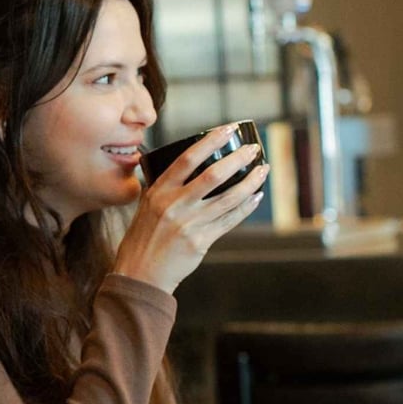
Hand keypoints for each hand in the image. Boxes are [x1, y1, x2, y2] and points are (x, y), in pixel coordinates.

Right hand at [114, 125, 268, 293]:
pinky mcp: (200, 242)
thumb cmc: (143, 238)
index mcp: (158, 191)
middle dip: (238, 159)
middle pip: (213, 175)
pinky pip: (230, 221)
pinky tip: (256, 197)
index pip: (188, 158)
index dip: (211, 141)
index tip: (229, 129)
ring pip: (228, 198)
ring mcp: (189, 224)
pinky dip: (245, 207)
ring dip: (250, 182)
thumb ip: (165, 189)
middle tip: (253, 149)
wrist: (139, 274)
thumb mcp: (146, 206)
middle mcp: (174, 205)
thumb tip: (186, 169)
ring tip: (263, 170)